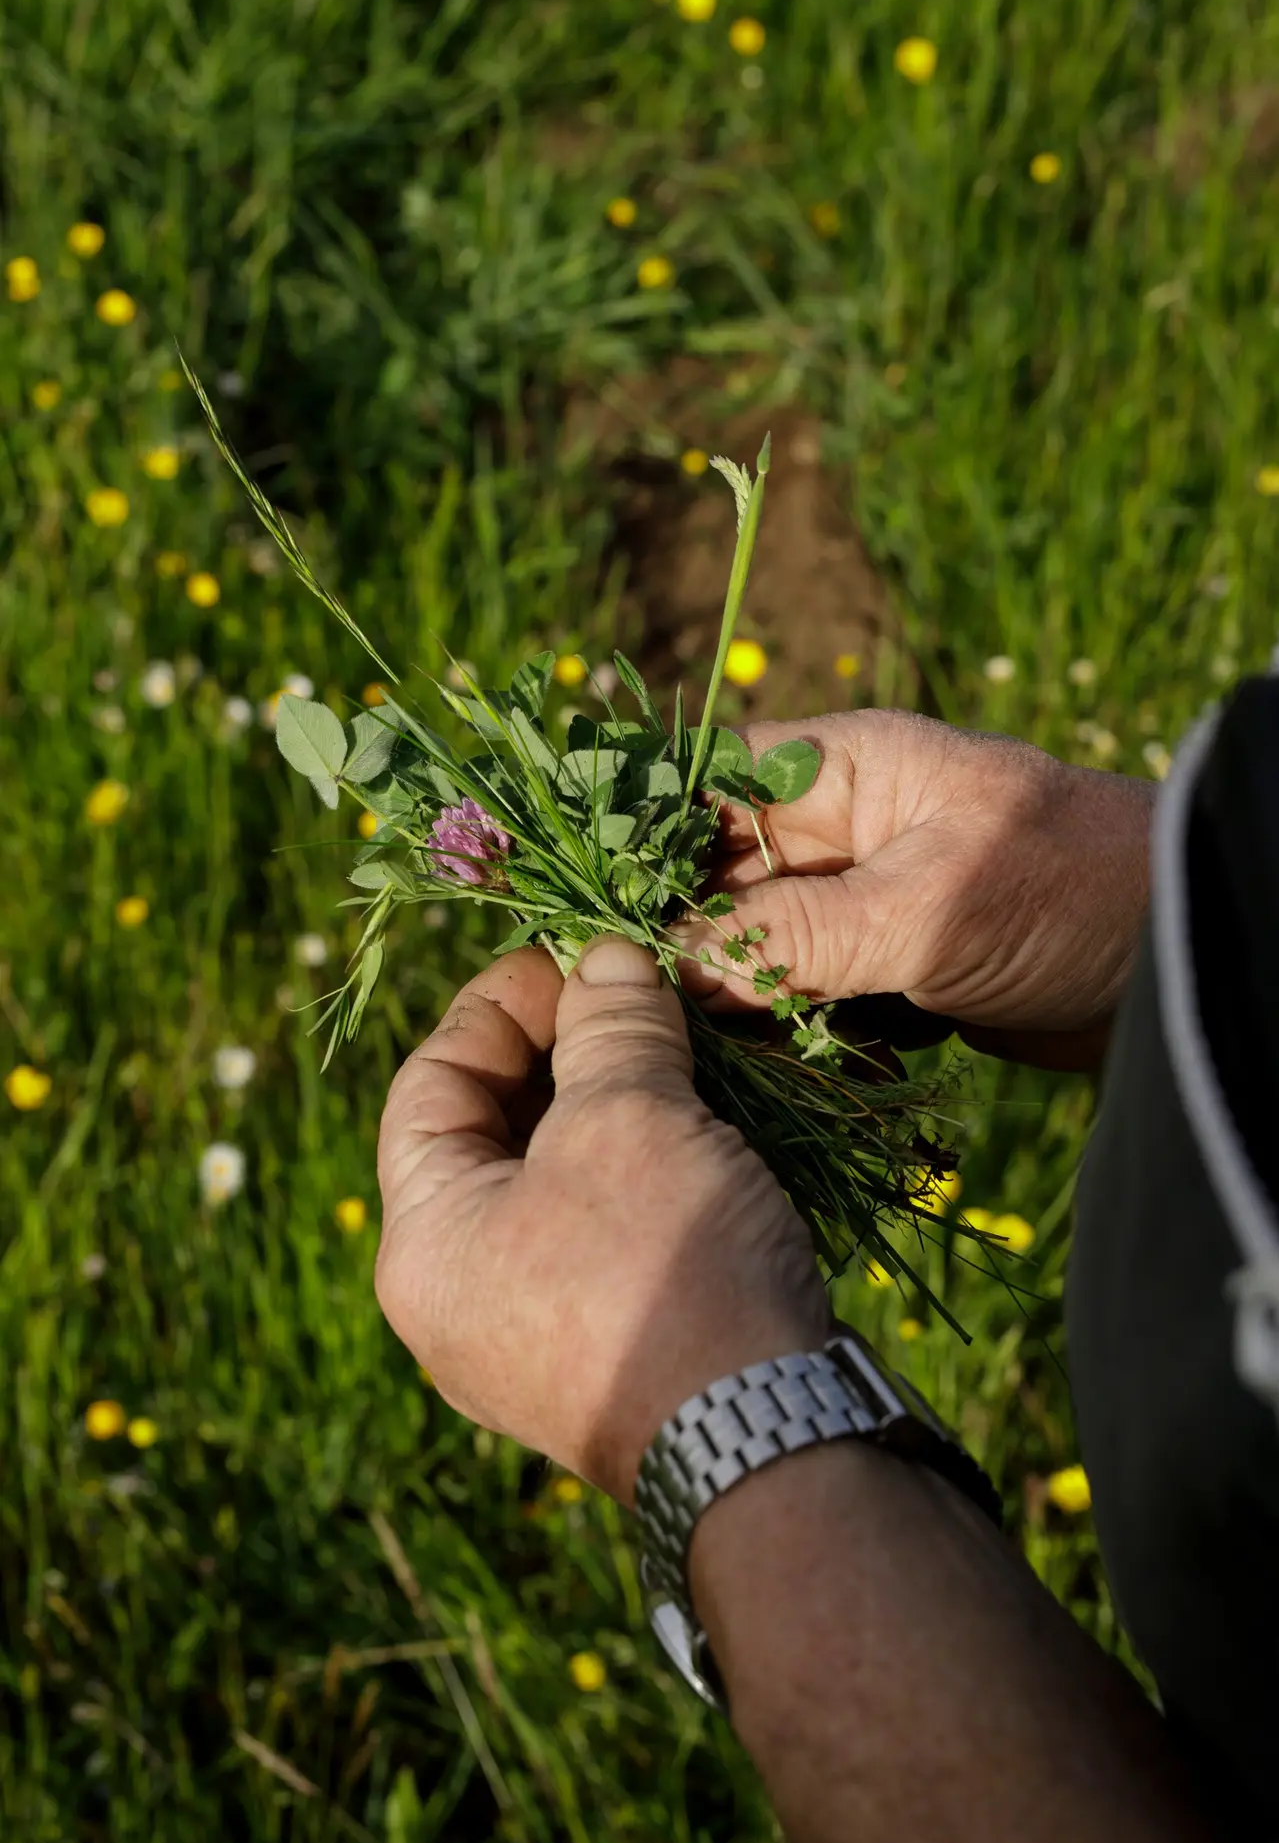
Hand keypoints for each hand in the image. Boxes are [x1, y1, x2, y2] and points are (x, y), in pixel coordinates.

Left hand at [374, 938, 833, 1504]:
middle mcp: (458, 1304)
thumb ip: (607, 1025)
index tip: (576, 958)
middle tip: (636, 997)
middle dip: (567, 1055)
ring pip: (559, 1189)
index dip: (498, 1005)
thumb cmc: (665, 1265)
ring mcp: (533, 1345)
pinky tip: (708, 1135)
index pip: (428, 1087)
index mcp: (423, 1245)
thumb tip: (604, 958)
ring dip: (617, 1111)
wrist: (767, 1444)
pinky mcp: (612, 1363)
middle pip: (491, 1138)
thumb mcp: (628, 1118)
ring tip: (683, 1054)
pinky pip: (607, 1241)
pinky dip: (647, 1177)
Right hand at [673, 709, 1155, 1070]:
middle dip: (683, 943)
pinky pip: (814, 1000)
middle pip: (721, 880)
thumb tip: (664, 964)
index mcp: (843, 770)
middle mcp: (845, 830)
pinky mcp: (896, 969)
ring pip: (760, 950)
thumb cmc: (1069, 894)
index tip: (581, 911)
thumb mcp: (924, 910)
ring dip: (743, 1002)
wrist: (1184, 966)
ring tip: (715, 1054)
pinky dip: (803, 1037)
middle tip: (634, 1011)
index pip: (706, 788)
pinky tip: (798, 1072)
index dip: (640, 842)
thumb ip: (792, 940)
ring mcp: (869, 903)